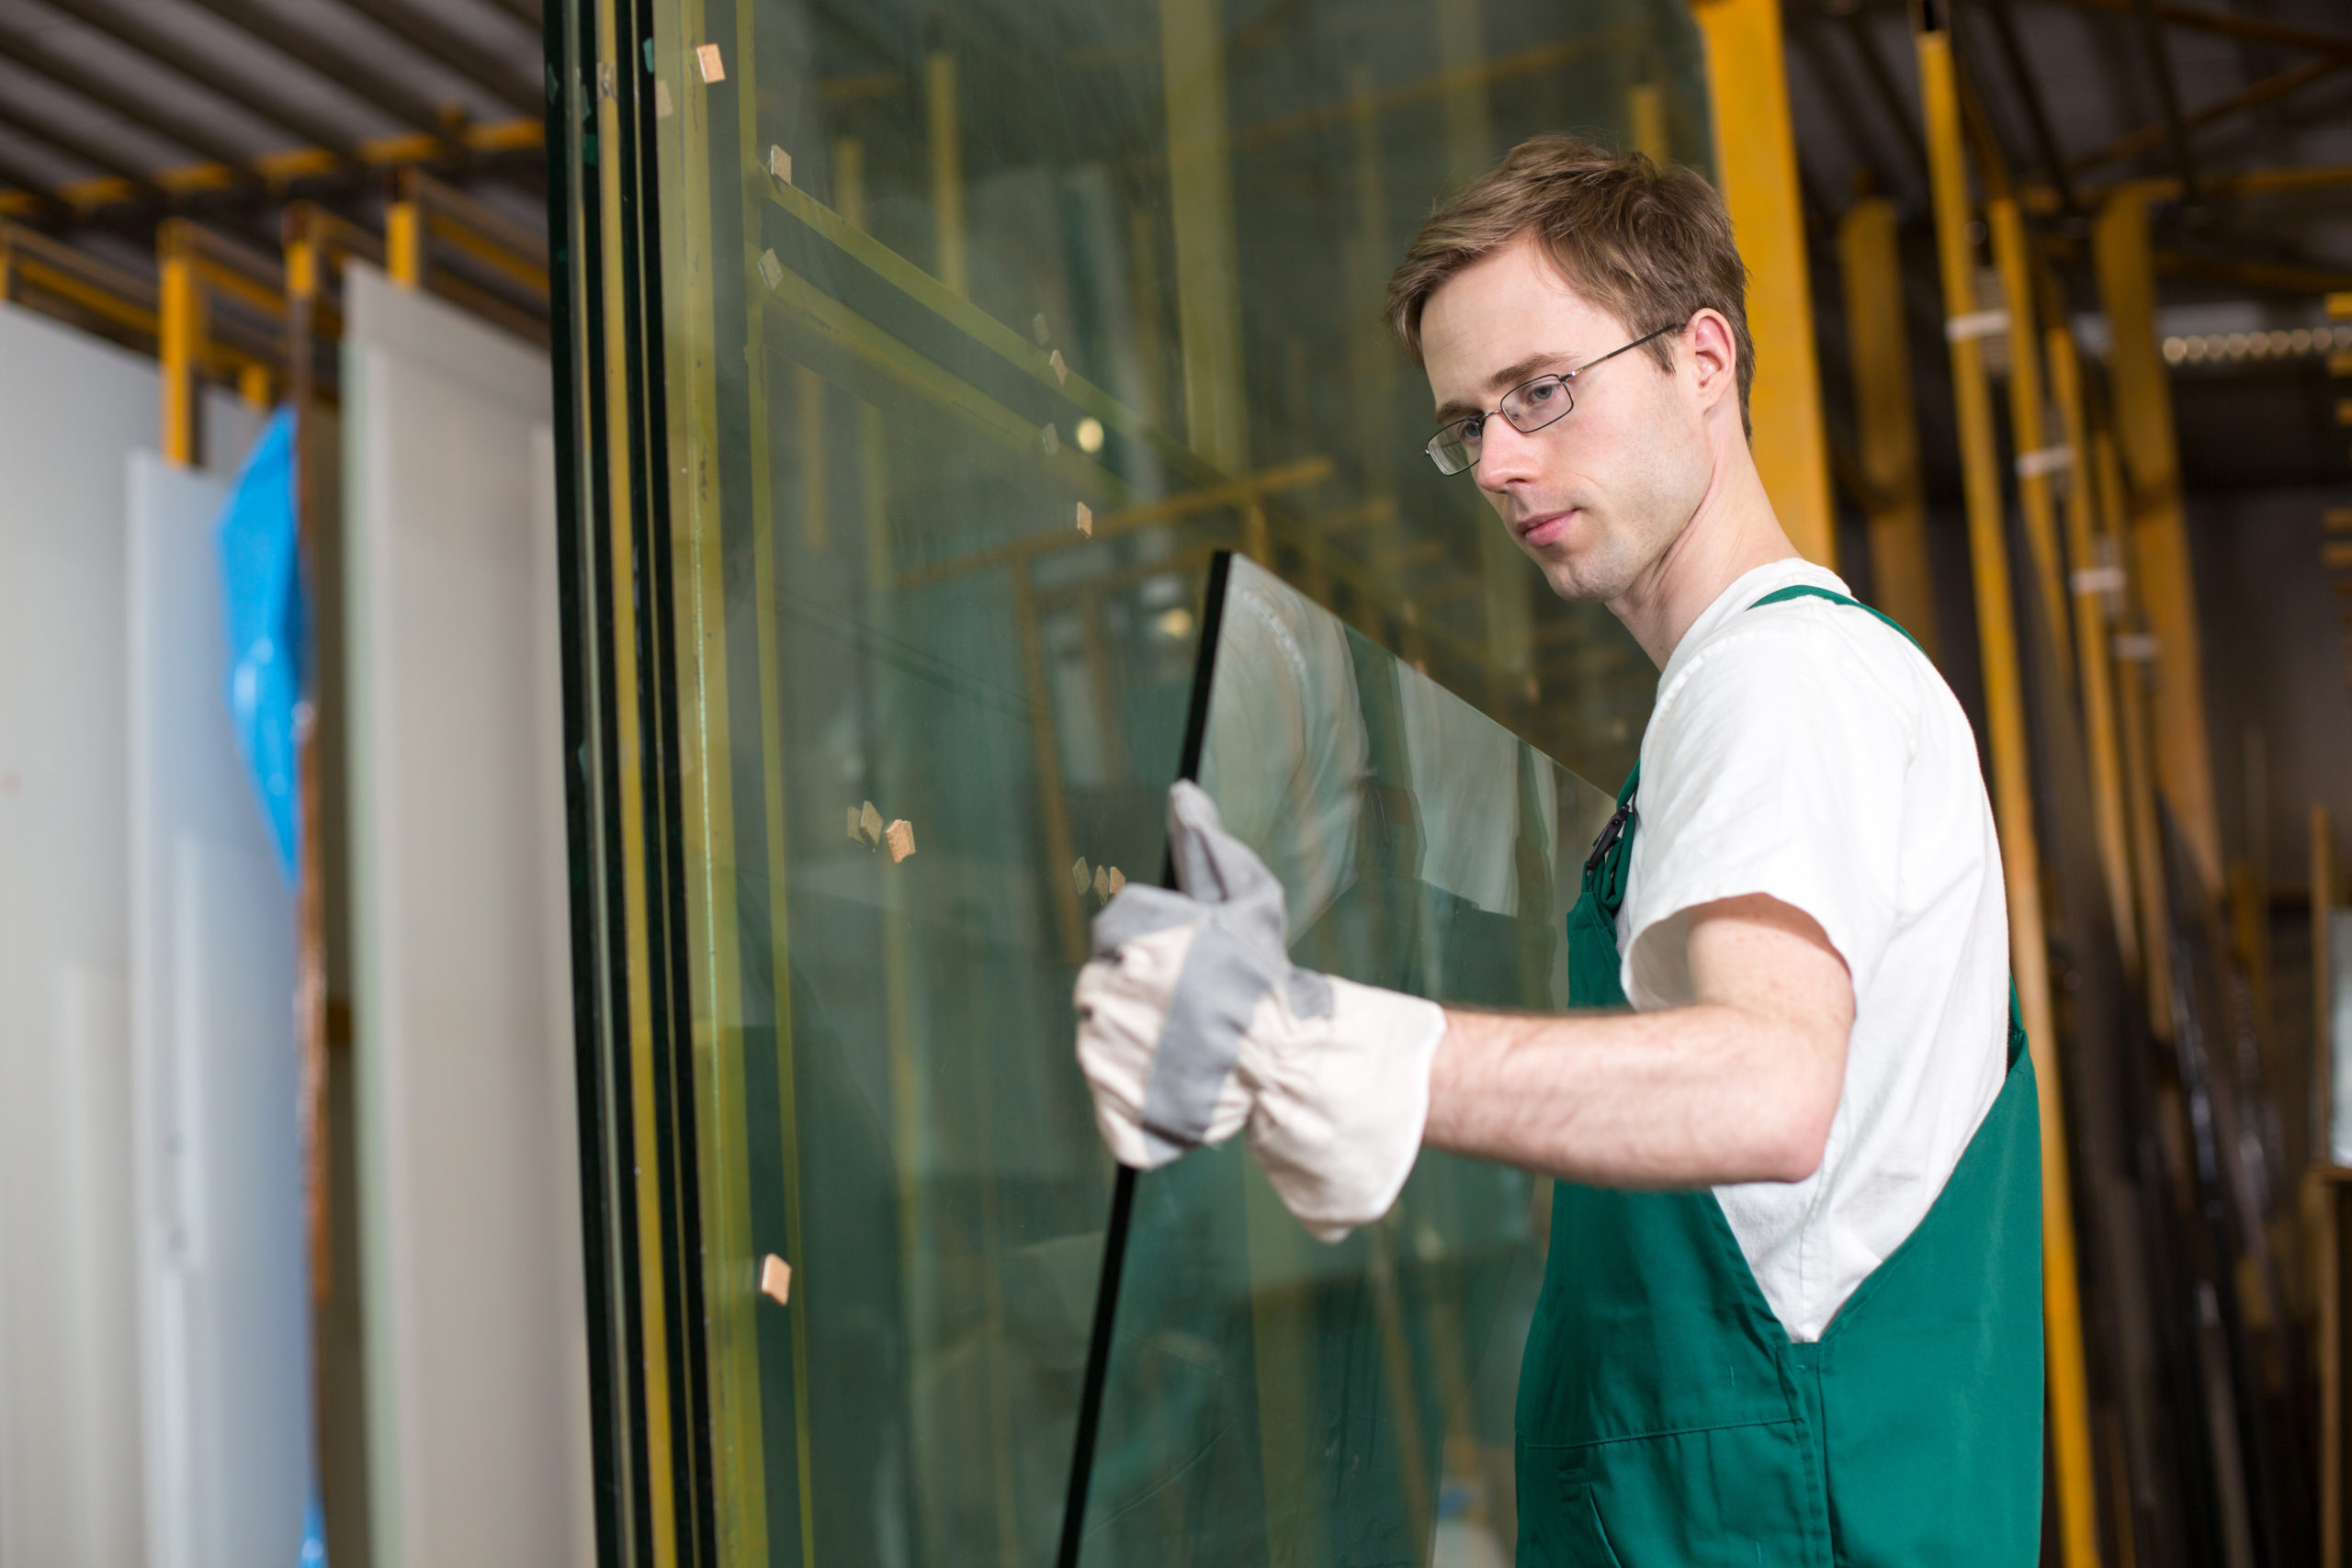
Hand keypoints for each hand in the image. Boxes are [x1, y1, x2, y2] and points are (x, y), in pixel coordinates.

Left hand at [1073, 782, 1447, 1240]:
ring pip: (1103, 1042)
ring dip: (1139, 1044)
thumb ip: (1205, 844)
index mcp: (1128, 939)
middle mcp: (1106, 992)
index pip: (1113, 938)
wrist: (1289, 1061)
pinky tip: (1178, 1081)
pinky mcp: (1111, 1104)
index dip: (1155, 954)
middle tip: (1192, 1013)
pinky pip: (1111, 1095)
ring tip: (1190, 1048)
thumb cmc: (1265, 977)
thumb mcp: (1244, 897)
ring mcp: (1103, 1054)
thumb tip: (1181, 792)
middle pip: (1103, 990)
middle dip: (1143, 998)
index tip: (1189, 972)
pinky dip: (1139, 1092)